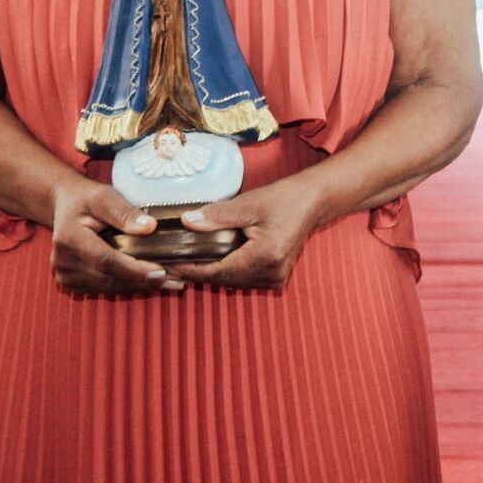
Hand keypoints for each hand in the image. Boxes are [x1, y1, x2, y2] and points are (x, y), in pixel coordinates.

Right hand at [49, 177, 173, 295]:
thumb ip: (124, 212)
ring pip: (110, 287)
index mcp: (69, 239)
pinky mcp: (73, 284)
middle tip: (176, 279)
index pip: (106, 261)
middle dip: (144, 280)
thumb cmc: (86, 198)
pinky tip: (152, 282)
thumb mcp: (104, 196)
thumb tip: (149, 227)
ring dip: (140, 286)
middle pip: (110, 278)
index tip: (161, 271)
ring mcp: (66, 276)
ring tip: (171, 282)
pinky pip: (106, 288)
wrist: (64, 206)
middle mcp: (63, 262)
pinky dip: (129, 285)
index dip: (134, 269)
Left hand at [165, 176, 323, 290]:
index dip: (193, 269)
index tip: (171, 263)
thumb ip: (217, 215)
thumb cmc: (283, 199)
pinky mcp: (277, 277)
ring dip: (213, 274)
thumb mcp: (248, 203)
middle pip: (225, 280)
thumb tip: (187, 222)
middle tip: (173, 261)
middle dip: (199, 273)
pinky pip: (245, 279)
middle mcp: (272, 273)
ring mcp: (276, 278)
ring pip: (234, 282)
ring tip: (188, 261)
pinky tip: (213, 261)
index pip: (219, 271)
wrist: (311, 202)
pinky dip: (228, 272)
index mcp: (265, 256)